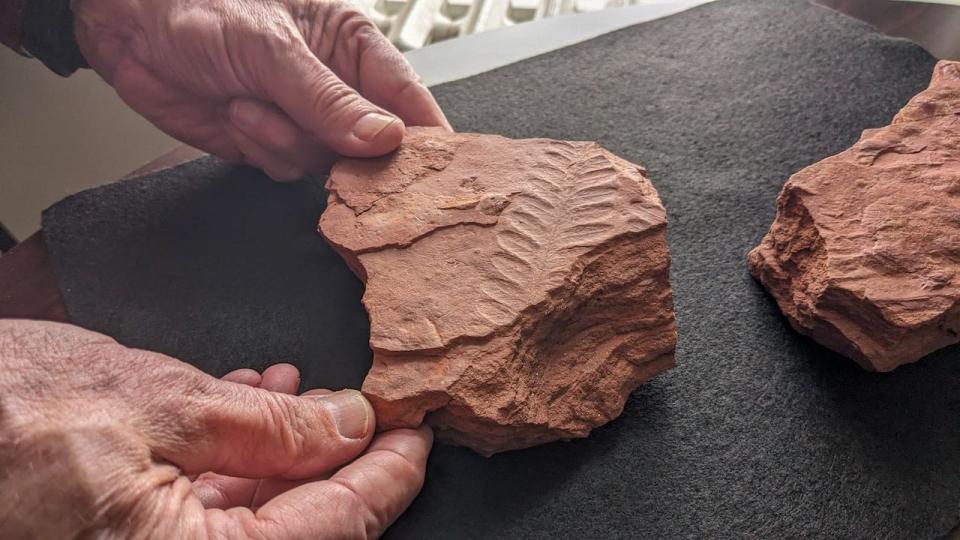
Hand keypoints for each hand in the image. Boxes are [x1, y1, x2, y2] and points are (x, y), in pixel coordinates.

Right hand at [0, 320, 432, 537]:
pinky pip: (205, 507)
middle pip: (304, 527)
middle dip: (343, 461)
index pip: (338, 527)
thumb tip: (349, 426)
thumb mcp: (165, 406)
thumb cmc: (11, 415)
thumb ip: (272, 426)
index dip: (390, 476)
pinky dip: (237, 455)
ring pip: (255, 514)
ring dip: (288, 450)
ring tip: (309, 393)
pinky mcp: (123, 534)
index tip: (418, 434)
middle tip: (377, 412)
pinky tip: (247, 401)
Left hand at [72, 0, 449, 179]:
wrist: (130, 29)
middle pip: (375, 144)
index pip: (409, 98)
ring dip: (286, 141)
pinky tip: (237, 116)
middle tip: (315, 134)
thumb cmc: (200, 7)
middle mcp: (337, 85)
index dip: (426, 137)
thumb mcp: (272, 48)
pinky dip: (262, 151)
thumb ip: (329, 100)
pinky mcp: (272, 144)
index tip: (432, 170)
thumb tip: (385, 138)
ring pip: (329, 163)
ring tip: (248, 102)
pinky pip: (289, 171)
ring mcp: (305, 118)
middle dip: (343, 147)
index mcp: (353, 45)